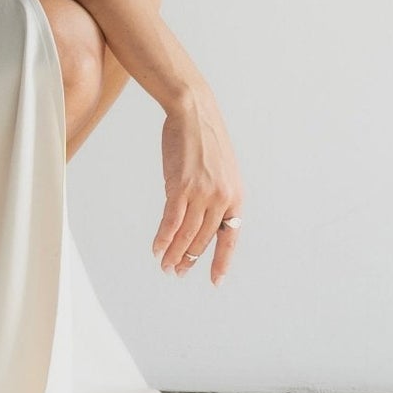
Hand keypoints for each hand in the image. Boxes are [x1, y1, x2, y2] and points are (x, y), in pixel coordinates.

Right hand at [152, 90, 243, 284]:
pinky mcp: (181, 187)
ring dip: (174, 253)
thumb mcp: (220, 170)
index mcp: (235, 196)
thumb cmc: (204, 138)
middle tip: (177, 271)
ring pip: (186, 234)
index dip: (221, 260)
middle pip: (203, 239)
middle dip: (189, 259)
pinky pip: (171, 221)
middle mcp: (221, 198)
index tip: (215, 280)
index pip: (230, 237)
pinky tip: (156, 248)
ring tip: (165, 266)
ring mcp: (201, 193)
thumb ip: (214, 196)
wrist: (193, 112)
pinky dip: (163, 238)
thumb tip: (199, 219)